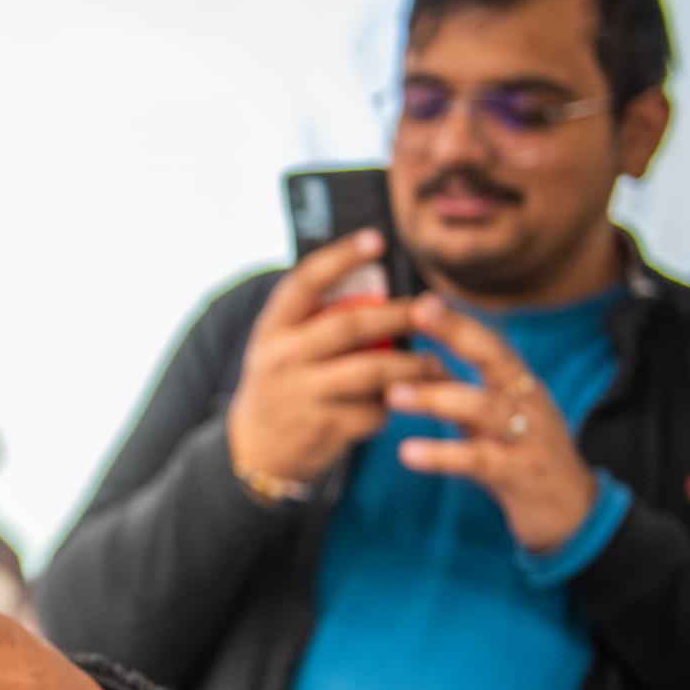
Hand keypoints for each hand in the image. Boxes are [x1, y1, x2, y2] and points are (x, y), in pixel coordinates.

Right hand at [228, 229, 439, 489]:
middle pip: (350, 325)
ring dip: (412, 365)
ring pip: (372, 371)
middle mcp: (282, 358)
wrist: (254, 450)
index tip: (376, 239)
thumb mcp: (281, 348)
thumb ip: (317, 322)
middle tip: (432, 307)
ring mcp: (302, 394)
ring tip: (435, 363)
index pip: (304, 282)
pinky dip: (394, 404)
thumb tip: (378, 287)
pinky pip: (373, 410)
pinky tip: (406, 400)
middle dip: (398, 313)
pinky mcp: (323, 427)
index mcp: (272, 329)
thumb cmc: (282, 385)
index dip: (341, 257)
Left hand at [388, 294, 596, 551]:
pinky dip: (443, 455)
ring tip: (394, 396)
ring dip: (438, 398)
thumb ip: (459, 388)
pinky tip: (408, 453)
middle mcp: (526, 401)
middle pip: (495, 357)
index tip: (420, 299)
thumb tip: (419, 357)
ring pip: (485, 407)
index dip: (457, 318)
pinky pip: (479, 460)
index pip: (488, 339)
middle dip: (458, 333)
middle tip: (416, 315)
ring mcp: (527, 436)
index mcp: (517, 383)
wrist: (573, 512)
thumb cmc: (523, 456)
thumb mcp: (492, 417)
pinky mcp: (520, 474)